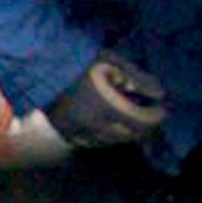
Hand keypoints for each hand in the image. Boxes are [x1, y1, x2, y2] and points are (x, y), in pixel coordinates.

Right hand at [42, 57, 168, 150]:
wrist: (39, 65)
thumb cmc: (78, 59)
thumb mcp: (111, 62)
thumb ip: (137, 79)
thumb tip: (160, 94)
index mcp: (105, 106)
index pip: (140, 121)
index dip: (155, 116)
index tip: (162, 110)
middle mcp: (92, 125)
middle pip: (127, 135)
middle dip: (142, 127)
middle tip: (149, 115)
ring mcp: (76, 132)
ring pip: (110, 142)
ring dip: (124, 133)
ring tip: (131, 120)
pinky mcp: (65, 133)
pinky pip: (91, 143)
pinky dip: (104, 137)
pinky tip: (108, 126)